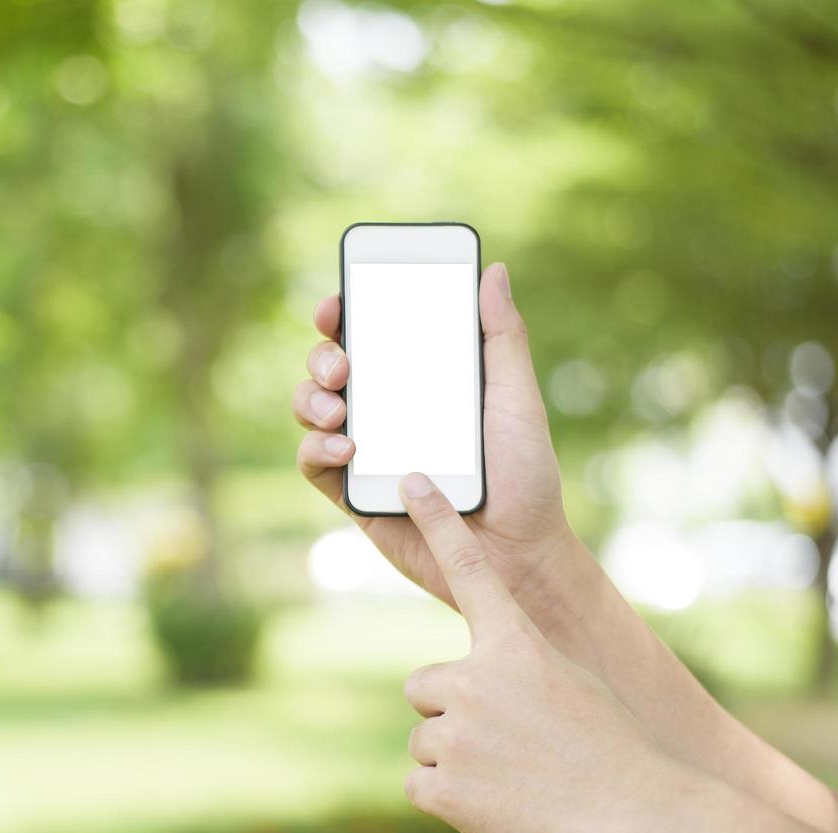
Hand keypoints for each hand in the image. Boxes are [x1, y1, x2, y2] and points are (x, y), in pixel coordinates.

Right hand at [294, 263, 574, 608]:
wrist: (519, 556)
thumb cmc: (526, 478)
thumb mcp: (517, 398)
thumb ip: (503, 337)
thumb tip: (494, 271)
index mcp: (421, 382)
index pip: (372, 336)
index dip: (344, 314)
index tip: (339, 303)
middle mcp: (387, 413)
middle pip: (331, 368)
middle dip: (322, 356)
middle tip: (344, 365)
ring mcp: (367, 453)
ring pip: (311, 410)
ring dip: (311, 399)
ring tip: (341, 409)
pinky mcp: (354, 496)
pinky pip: (314, 464)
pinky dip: (316, 448)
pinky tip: (345, 445)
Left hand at [396, 472, 667, 832]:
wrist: (639, 815)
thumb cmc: (611, 750)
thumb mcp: (569, 687)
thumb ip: (515, 672)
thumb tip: (473, 685)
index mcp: (513, 644)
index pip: (467, 568)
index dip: (438, 519)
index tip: (412, 479)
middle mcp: (474, 678)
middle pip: (425, 687)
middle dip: (454, 713)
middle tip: (508, 743)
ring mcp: (457, 733)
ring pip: (426, 740)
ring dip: (457, 761)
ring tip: (513, 778)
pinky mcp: (443, 787)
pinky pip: (421, 786)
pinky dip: (451, 800)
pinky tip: (496, 806)